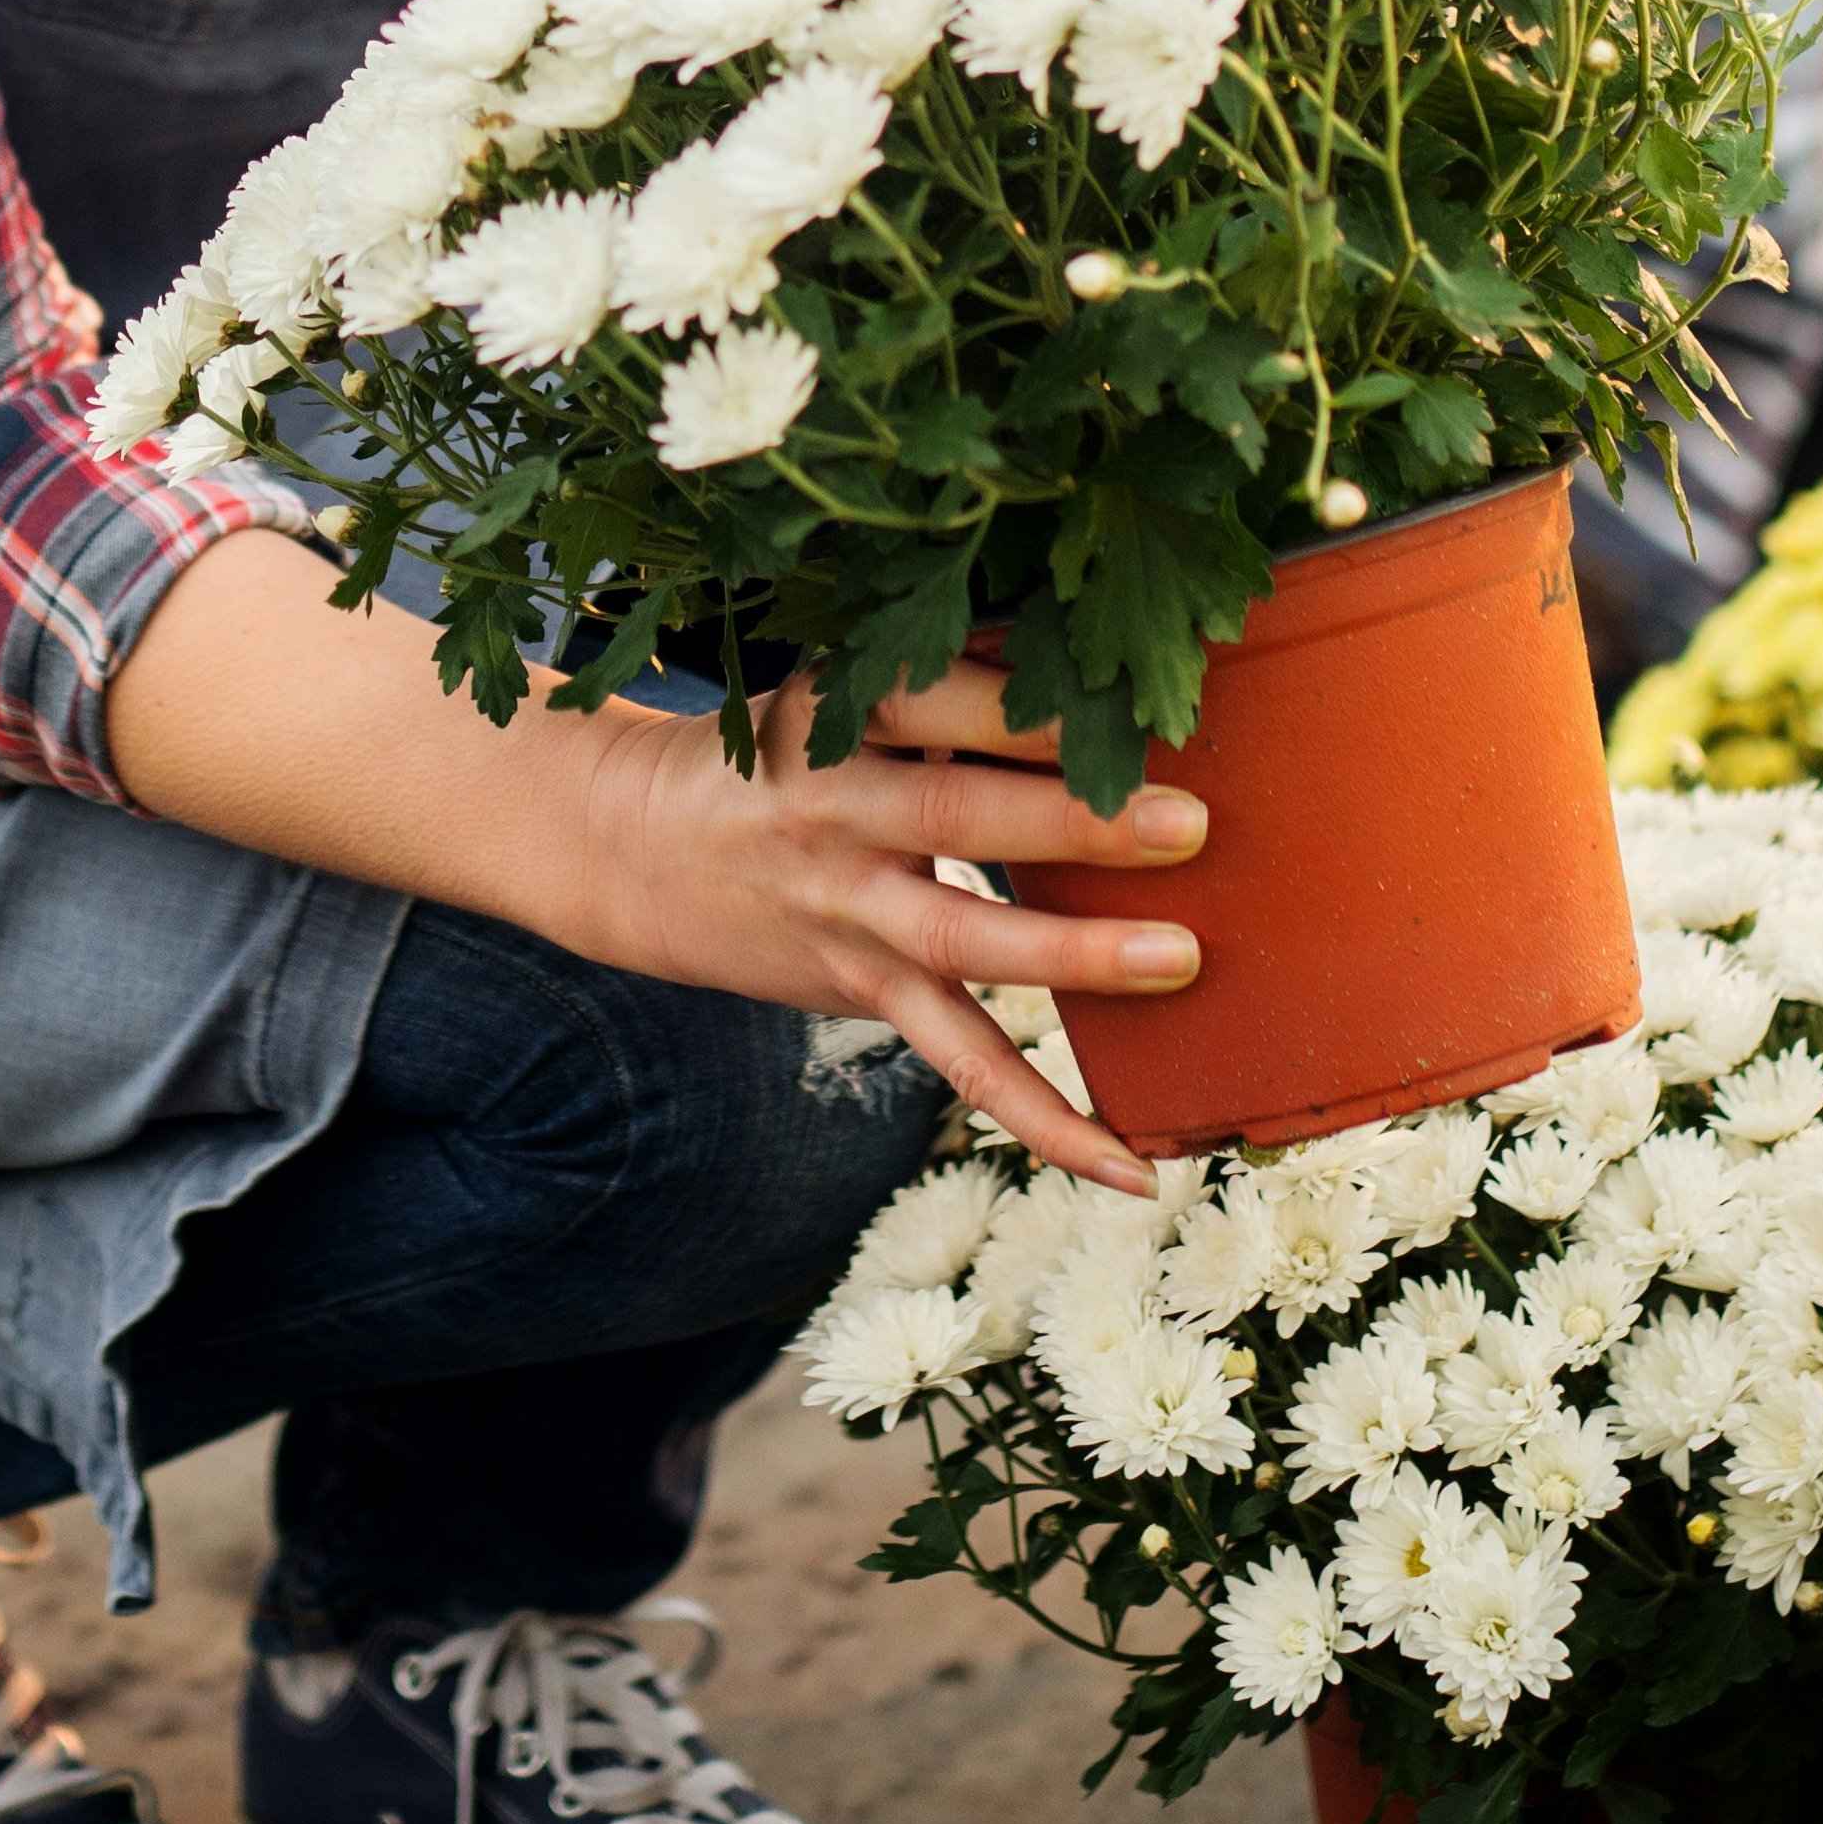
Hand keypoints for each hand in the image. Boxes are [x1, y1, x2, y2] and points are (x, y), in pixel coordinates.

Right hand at [525, 667, 1206, 1194]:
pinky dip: (1047, 1119)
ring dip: (1072, 957)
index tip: (1130, 707)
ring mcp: (846, 909)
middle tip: (1186, 823)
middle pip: (957, 815)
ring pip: (959, 940)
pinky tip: (1129, 1166)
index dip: (1024, 707)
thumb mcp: (839, 690)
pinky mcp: (863, 989)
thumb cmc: (784, 750)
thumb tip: (1099, 656)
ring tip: (1180, 959)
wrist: (636, 845)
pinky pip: (960, 1061)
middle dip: (1072, 822)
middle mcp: (836, 812)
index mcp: (837, 716)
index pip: (934, 700)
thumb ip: (953, 679)